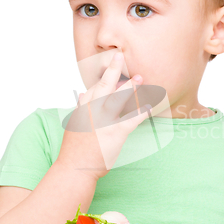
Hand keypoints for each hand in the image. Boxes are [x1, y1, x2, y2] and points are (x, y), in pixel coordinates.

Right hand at [57, 52, 150, 179]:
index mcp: (82, 110)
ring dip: (130, 87)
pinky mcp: (114, 134)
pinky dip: (141, 112)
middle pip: (103, 87)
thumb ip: (80, 109)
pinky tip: (150, 107)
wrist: (74, 168)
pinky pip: (131, 120)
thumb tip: (81, 95)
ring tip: (140, 77)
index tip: (113, 66)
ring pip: (117, 99)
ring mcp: (103, 122)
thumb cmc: (75, 150)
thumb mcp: (73, 125)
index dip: (104, 77)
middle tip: (120, 56)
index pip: (93, 88)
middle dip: (112, 70)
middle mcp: (92, 113)